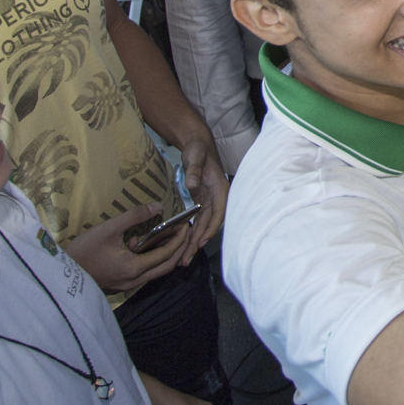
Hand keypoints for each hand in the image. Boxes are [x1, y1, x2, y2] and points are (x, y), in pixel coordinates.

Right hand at [66, 203, 187, 293]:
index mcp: (134, 268)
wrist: (61, 274)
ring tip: (171, 235)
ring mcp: (128, 285)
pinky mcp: (122, 284)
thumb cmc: (84, 251)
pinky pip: (145, 273)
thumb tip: (156, 206)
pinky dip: (153, 259)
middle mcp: (134, 280)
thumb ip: (134, 217)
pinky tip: (147, 244)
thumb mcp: (108, 229)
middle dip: (179, 249)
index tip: (186, 226)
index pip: (166, 255)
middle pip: (166, 267)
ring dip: (166, 255)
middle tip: (185, 232)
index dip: (179, 240)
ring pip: (156, 271)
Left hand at [175, 135, 227, 262]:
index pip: (218, 213)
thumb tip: (192, 184)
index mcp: (220, 188)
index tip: (201, 242)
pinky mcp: (201, 203)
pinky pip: (197, 222)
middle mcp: (217, 198)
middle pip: (209, 224)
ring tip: (183, 259)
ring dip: (194, 243)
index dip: (211, 228)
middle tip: (186, 259)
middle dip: (198, 243)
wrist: (197, 144)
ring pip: (203, 226)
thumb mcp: (195, 156)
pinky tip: (184, 245)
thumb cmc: (198, 149)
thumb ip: (194, 170)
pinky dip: (191, 234)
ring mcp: (209, 201)